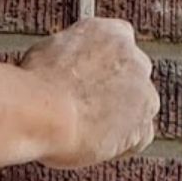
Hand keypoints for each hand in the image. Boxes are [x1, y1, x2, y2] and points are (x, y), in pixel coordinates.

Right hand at [22, 18, 159, 168]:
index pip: (117, 50)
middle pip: (131, 80)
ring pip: (137, 111)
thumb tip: (60, 67)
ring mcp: (144, 93)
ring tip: (85, 131)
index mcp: (112, 33)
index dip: (100, 70)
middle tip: (83, 110)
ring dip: (118, 122)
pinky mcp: (142, 126)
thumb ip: (68, 57)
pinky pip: (137, 140)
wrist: (42, 113)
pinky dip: (120, 146)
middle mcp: (135, 58)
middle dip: (112, 96)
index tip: (87, 82)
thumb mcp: (47, 53)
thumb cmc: (37, 85)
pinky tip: (95, 146)